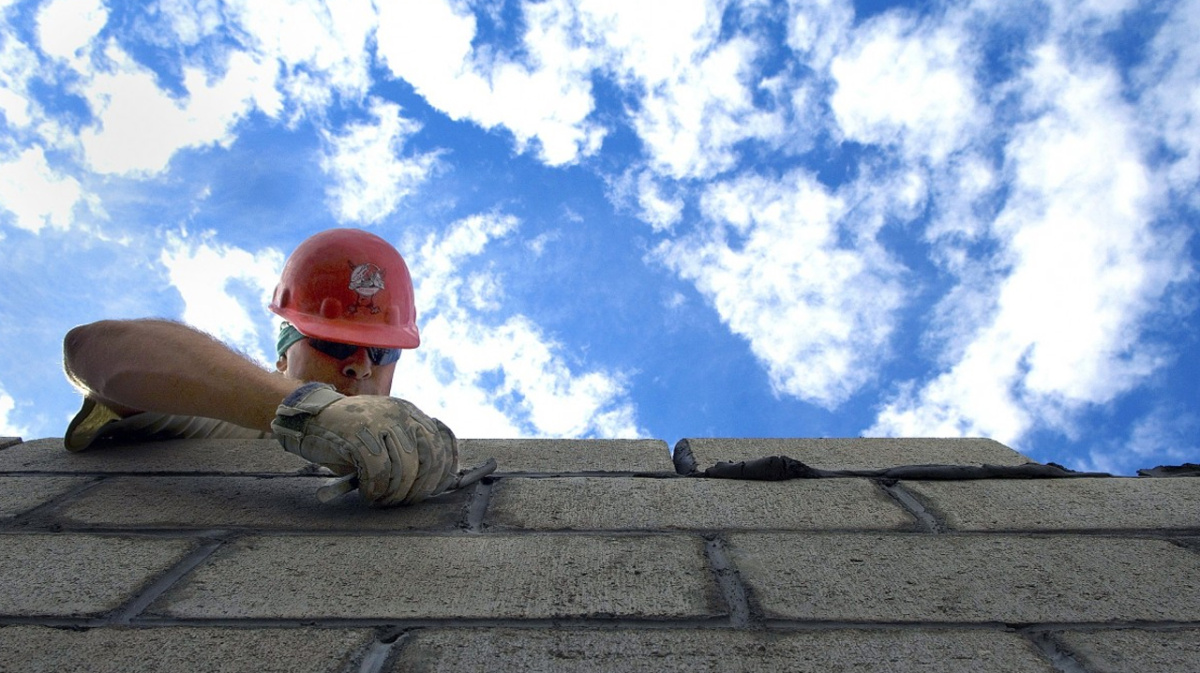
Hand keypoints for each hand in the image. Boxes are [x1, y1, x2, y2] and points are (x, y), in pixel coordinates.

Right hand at [271, 383, 458, 505]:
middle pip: (429, 457)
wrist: (310, 419)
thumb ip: (409, 452)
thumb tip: (435, 484)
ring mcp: (380, 421)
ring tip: (382, 500)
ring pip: (405, 467)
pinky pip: (378, 470)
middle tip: (403, 502)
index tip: (436, 490)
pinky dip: (376, 489)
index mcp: (410, 413)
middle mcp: (401, 413)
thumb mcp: (385, 438)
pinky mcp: (359, 433)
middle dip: (420, 488)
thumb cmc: (349, 437)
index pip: (443, 441)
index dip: (444, 470)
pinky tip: (368, 494)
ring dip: (395, 493)